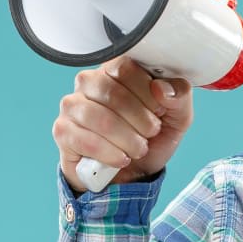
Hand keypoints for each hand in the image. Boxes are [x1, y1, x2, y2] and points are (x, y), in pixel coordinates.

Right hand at [53, 57, 193, 192]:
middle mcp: (89, 82)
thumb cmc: (151, 137)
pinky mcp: (63, 131)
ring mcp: (72, 106)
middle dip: (141, 120)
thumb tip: (162, 88)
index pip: (126, 68)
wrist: (133, 173)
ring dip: (127, 140)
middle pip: (112, 93)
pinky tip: (121, 159)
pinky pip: (84, 140)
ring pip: (100, 119)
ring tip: (138, 149)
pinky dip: (110, 153)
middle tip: (151, 133)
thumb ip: (179, 96)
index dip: (147, 93)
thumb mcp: (177, 117)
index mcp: (116, 70)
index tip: (159, 111)